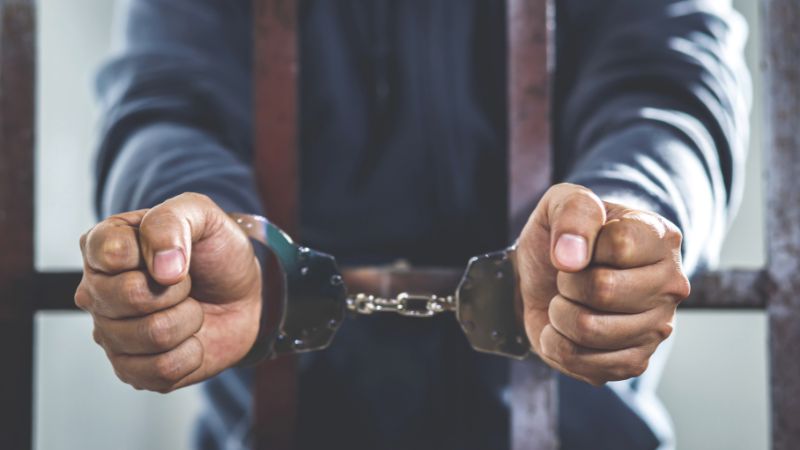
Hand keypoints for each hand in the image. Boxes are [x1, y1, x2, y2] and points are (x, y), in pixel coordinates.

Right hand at [75, 193, 261, 392]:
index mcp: (102, 247)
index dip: (156, 252)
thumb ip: (173, 221)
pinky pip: (160, 371)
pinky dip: (191, 354)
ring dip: (189, 320)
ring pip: (151, 335)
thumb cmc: (214, 251)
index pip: (111, 253)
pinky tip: (190, 339)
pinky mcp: (131, 370)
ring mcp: (110, 334)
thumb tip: (162, 270)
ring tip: (190, 308)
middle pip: (128, 297)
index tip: (176, 250)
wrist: (242, 295)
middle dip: (178, 288)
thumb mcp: (199, 214)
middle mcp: (96, 292)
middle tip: (187, 283)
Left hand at [517, 183, 689, 384]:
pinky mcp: (635, 362)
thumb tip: (571, 257)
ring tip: (568, 301)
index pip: (620, 246)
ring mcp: (657, 328)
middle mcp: (671, 285)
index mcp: (662, 239)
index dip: (582, 246)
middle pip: (603, 290)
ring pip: (589, 328)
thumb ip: (573, 211)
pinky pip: (583, 362)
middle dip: (567, 282)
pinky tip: (566, 329)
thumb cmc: (562, 237)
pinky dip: (558, 344)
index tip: (580, 245)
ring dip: (560, 313)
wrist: (545, 278)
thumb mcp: (563, 202)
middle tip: (569, 277)